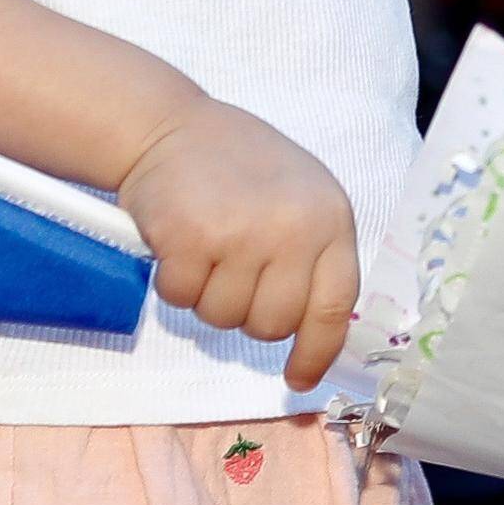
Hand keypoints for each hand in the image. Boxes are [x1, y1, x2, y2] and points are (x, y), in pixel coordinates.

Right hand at [115, 97, 365, 391]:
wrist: (169, 127)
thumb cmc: (237, 165)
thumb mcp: (299, 198)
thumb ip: (312, 254)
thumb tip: (313, 335)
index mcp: (330, 218)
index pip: (334, 307)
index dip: (317, 351)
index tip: (299, 378)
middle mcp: (293, 228)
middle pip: (271, 325)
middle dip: (245, 313)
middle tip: (230, 272)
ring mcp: (242, 234)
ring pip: (223, 318)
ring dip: (207, 295)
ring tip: (205, 248)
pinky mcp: (191, 239)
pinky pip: (181, 297)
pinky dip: (173, 280)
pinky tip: (177, 242)